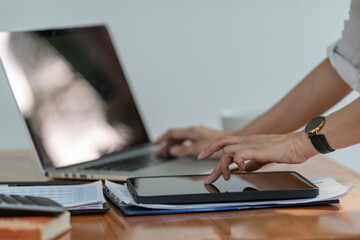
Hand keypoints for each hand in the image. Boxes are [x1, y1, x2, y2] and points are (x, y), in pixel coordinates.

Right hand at [153, 126, 228, 157]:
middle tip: (159, 151)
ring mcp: (198, 133)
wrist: (232, 142)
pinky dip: (181, 145)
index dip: (162, 138)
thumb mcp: (199, 148)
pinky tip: (181, 150)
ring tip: (167, 152)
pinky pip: (187, 140)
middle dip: (166, 143)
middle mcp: (194, 131)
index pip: (172, 133)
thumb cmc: (219, 144)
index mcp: (192, 131)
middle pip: (176, 136)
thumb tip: (173, 150)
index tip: (155, 144)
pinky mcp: (202, 137)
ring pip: (182, 138)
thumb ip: (185, 150)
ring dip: (173, 145)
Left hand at [198, 132, 317, 183]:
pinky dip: (237, 162)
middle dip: (209, 156)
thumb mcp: (263, 157)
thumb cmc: (285, 149)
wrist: (299, 144)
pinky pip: (241, 154)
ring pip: (227, 150)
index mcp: (247, 141)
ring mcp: (252, 144)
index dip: (211, 148)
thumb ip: (252, 161)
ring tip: (224, 177)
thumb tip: (244, 168)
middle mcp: (247, 140)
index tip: (202, 157)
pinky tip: (241, 169)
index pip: (224, 142)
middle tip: (206, 172)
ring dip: (222, 165)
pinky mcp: (258, 150)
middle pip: (221, 144)